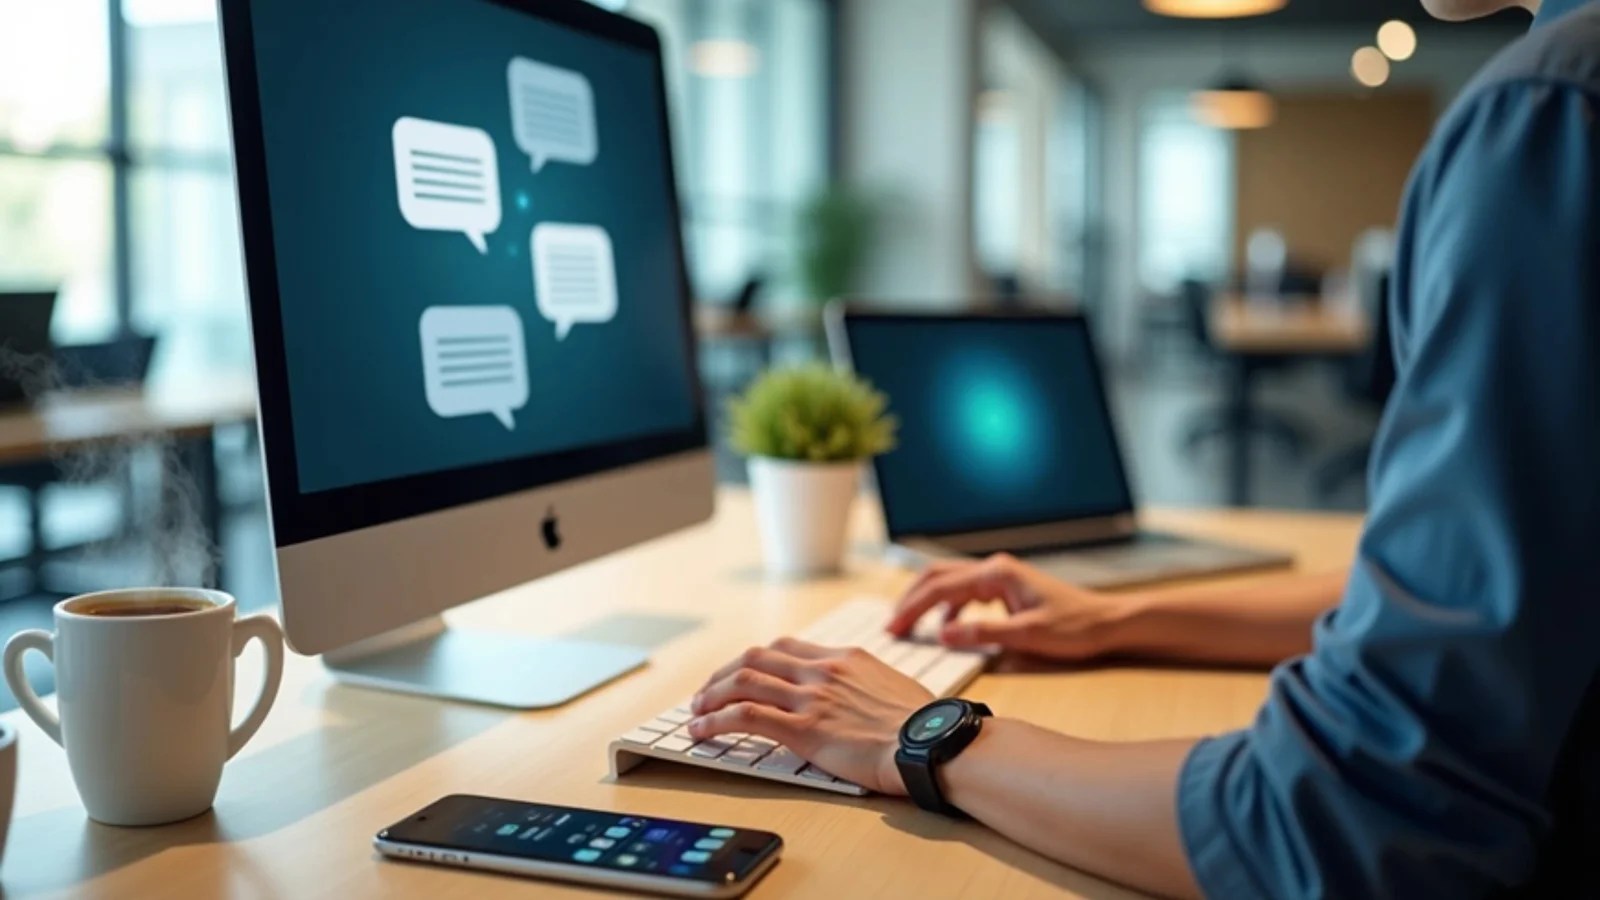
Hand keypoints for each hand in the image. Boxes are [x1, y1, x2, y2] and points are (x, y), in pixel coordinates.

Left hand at [687, 638, 933, 794]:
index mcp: (844, 658)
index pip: (786, 647)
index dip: (756, 660)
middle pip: (756, 658)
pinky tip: (701, 730)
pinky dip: (715, 721)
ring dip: (711, 695)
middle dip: (724, 673)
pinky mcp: (803, 730)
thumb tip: (866, 695)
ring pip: (743, 682)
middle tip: (708, 691)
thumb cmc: (924, 724)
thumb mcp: (895, 687)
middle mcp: (822, 671)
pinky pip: (746, 716)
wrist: (932, 741)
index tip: (742, 672)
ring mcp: (810, 698)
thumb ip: (869, 684)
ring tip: (696, 710)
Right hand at [887, 553, 1123, 660]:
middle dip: (911, 599)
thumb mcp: (1028, 635)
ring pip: (950, 582)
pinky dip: (949, 608)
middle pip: (938, 576)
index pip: (941, 587)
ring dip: (927, 602)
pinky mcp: (1006, 588)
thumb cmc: (1076, 627)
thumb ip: (983, 634)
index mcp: (997, 573)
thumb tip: (943, 634)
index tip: (893, 628)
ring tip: (910, 626)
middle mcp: (995, 568)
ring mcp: (1000, 576)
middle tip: (892, 626)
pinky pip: (966, 593)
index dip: (912, 608)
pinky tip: (948, 628)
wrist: (1108, 622)